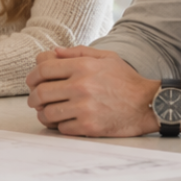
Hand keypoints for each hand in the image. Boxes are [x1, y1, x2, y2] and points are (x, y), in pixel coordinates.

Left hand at [25, 46, 159, 136]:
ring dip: (44, 114)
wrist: (149, 104)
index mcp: (83, 66)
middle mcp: (81, 86)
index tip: (32, 83)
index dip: (32, 76)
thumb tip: (54, 52)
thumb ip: (78, 52)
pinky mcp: (89, 127)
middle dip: (33, 98)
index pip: (43, 69)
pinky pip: (62, 128)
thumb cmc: (127, 81)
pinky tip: (66, 122)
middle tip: (35, 101)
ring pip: (48, 113)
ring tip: (48, 113)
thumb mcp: (106, 57)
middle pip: (40, 93)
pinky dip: (60, 126)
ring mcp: (84, 108)